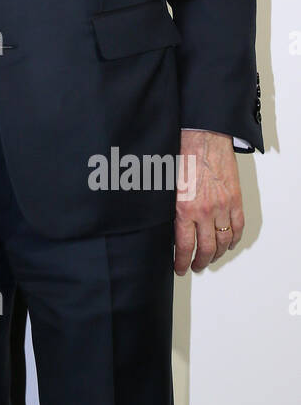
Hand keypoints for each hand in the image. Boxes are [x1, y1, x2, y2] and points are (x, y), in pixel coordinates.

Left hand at [174, 130, 244, 274]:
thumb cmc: (182, 155)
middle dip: (200, 262)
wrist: (203, 137)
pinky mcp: (235, 199)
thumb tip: (165, 226)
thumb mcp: (166, 185)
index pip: (184, 246)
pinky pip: (238, 226)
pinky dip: (234, 239)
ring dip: (218, 254)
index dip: (181, 261)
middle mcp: (204, 210)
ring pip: (224, 241)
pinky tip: (229, 244)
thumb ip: (168, 208)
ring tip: (211, 258)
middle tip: (195, 266)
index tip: (180, 268)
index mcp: (184, 208)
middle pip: (206, 249)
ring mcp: (222, 206)